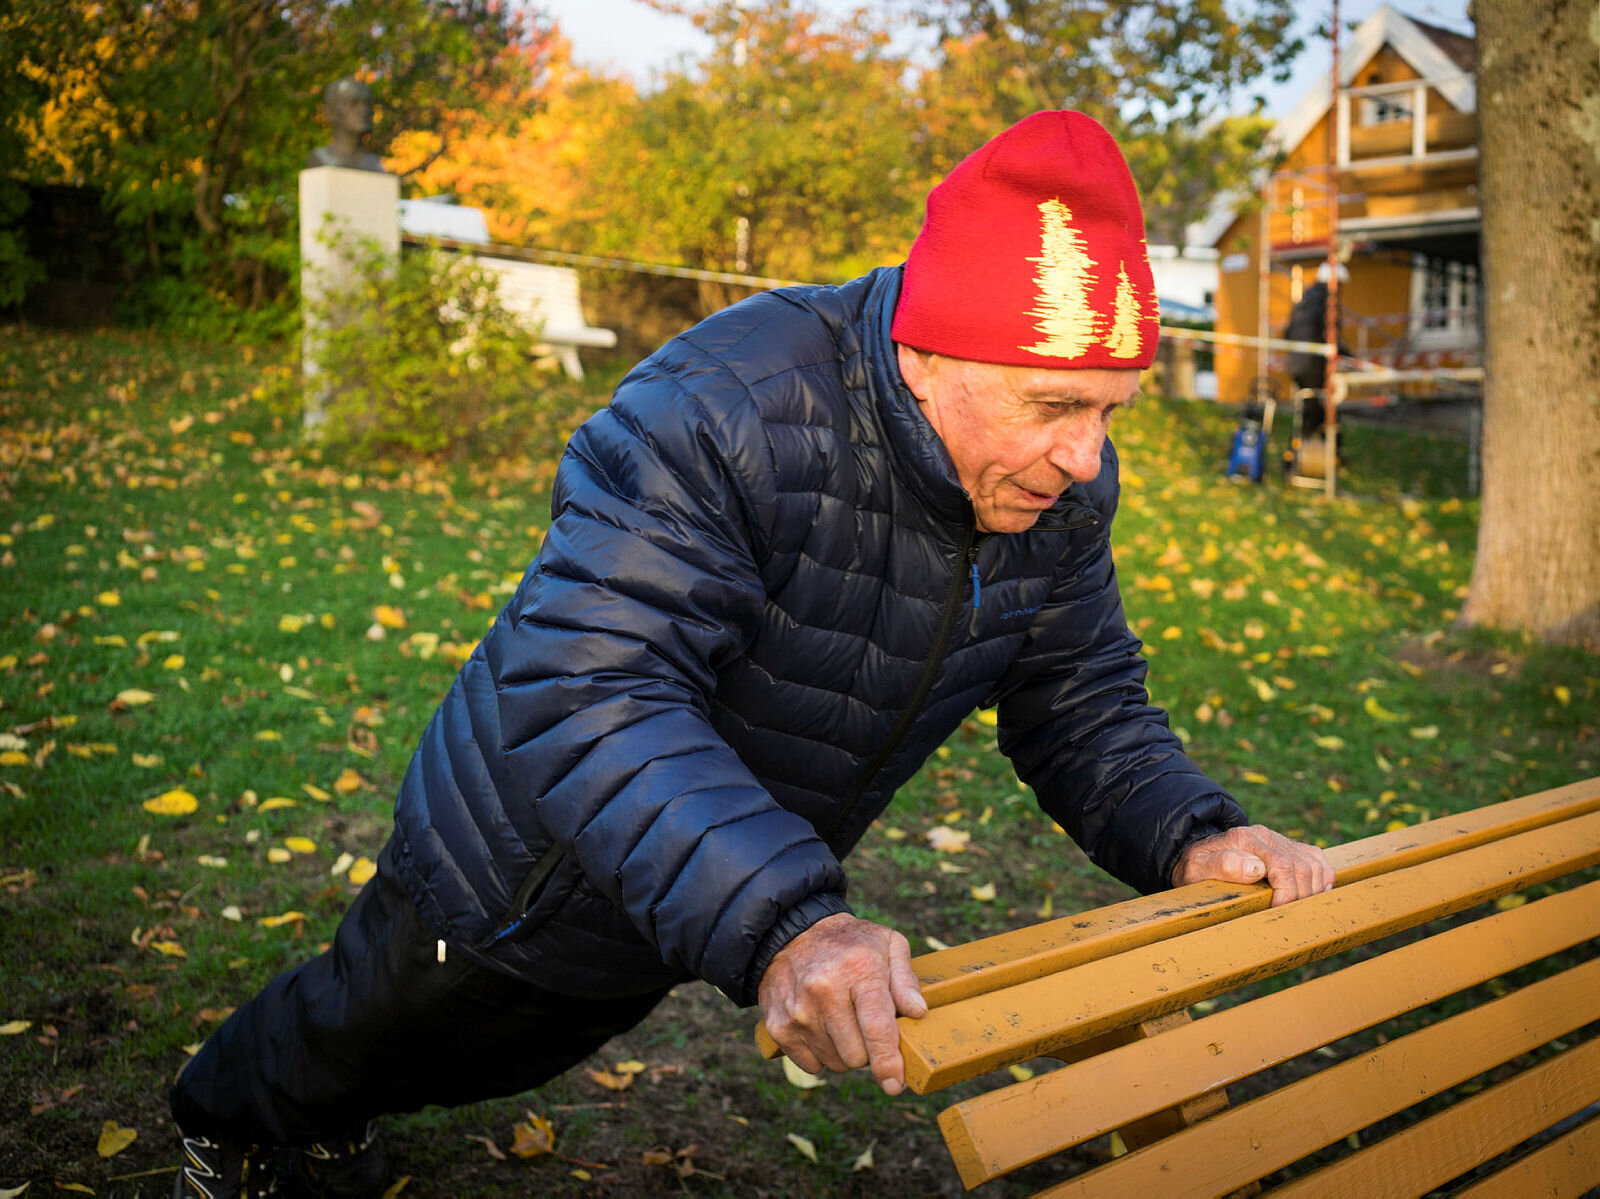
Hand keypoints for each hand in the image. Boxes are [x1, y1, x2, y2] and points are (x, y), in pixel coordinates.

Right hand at [757, 913, 927, 1094]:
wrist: (790, 933)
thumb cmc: (849, 943)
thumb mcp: (888, 945)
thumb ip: (906, 979)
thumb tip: (918, 1012)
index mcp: (858, 970)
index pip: (876, 1028)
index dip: (888, 1062)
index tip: (895, 1084)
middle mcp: (824, 991)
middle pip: (857, 1055)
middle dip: (868, 1049)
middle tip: (864, 1024)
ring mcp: (798, 1011)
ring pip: (836, 1063)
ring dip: (844, 1052)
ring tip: (841, 1020)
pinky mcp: (779, 1027)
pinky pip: (811, 1065)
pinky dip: (821, 1055)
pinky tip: (821, 1027)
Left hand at [1172, 824, 1334, 905]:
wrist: (1197, 858)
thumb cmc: (1195, 868)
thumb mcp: (1197, 868)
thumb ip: (1222, 865)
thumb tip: (1256, 868)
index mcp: (1245, 838)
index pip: (1282, 865)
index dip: (1286, 894)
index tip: (1277, 912)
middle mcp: (1265, 835)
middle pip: (1302, 867)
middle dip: (1300, 896)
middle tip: (1287, 917)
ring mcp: (1278, 840)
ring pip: (1314, 864)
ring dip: (1312, 890)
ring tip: (1298, 910)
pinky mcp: (1287, 847)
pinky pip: (1317, 859)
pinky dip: (1322, 877)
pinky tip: (1314, 894)